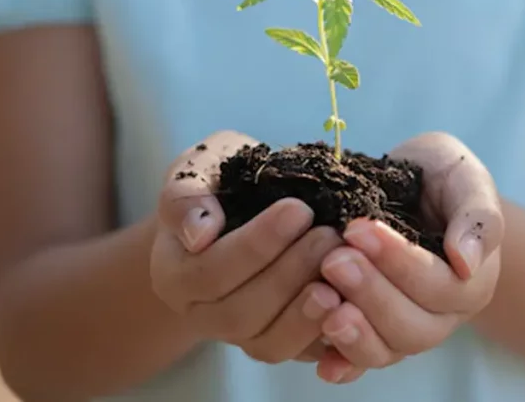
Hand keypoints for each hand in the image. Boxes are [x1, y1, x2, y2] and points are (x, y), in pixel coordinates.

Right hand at [151, 131, 343, 364]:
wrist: (238, 211)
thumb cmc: (219, 184)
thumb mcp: (197, 171)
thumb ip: (188, 195)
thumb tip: (200, 233)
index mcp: (173, 273)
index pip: (210, 271)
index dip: (257, 244)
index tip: (299, 209)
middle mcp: (201, 315)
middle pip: (240, 312)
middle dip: (289, 274)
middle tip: (329, 235)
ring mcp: (239, 336)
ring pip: (269, 343)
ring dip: (308, 309)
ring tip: (342, 268)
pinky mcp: (277, 343)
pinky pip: (300, 353)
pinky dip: (327, 331)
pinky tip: (351, 298)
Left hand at [315, 132, 504, 382]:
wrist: (412, 183)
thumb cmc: (440, 177)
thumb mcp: (464, 177)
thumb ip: (477, 215)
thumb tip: (467, 261)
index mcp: (471, 281)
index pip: (440, 287)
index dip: (400, 263)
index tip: (359, 229)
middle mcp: (442, 315)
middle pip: (413, 327)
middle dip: (371, 294)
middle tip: (333, 260)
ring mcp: (406, 328)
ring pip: (387, 349)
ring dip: (355, 332)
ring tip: (321, 301)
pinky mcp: (373, 333)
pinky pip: (361, 360)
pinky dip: (344, 364)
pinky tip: (323, 362)